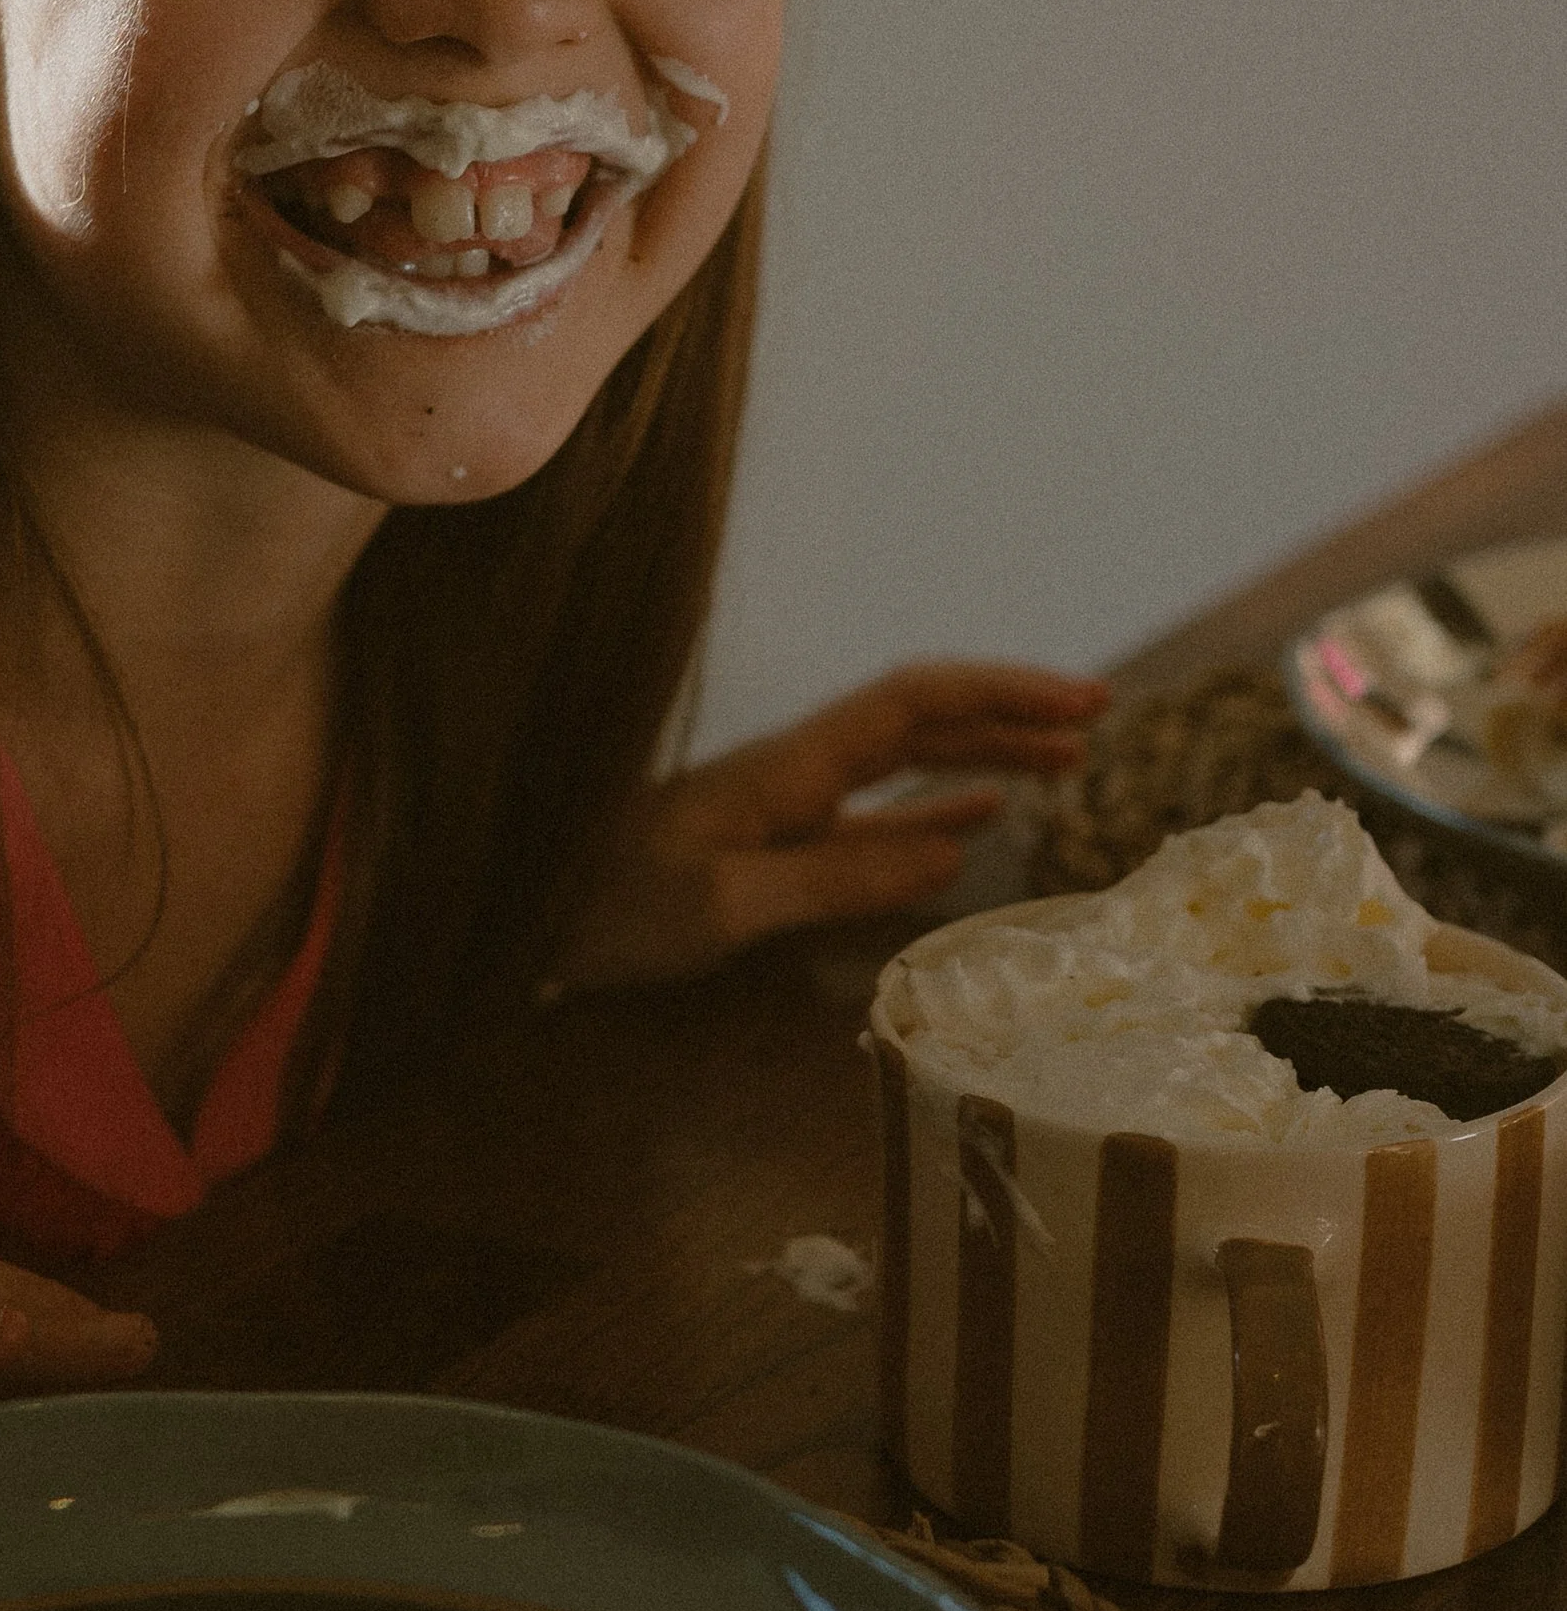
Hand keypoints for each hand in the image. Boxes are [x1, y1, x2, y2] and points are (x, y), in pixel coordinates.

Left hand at [548, 661, 1110, 992]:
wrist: (511, 920)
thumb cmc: (599, 910)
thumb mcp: (722, 905)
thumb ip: (835, 877)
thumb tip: (959, 855)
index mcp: (786, 768)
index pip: (913, 701)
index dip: (1001, 690)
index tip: (1083, 700)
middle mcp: (790, 773)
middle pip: (919, 718)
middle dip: (1010, 710)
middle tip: (1100, 722)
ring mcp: (779, 807)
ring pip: (903, 763)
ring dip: (983, 752)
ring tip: (1066, 764)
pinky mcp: (765, 848)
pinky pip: (871, 817)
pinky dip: (932, 811)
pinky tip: (975, 822)